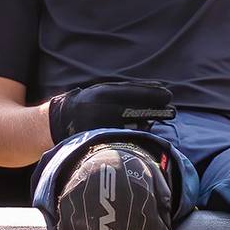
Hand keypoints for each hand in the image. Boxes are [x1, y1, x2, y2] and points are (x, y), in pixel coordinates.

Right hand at [48, 79, 174, 144]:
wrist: (56, 124)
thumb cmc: (84, 103)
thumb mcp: (100, 91)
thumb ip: (123, 92)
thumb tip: (155, 88)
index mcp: (99, 95)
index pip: (130, 93)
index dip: (151, 94)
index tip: (169, 95)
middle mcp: (98, 111)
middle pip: (134, 111)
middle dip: (155, 110)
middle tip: (173, 111)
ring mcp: (98, 128)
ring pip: (131, 126)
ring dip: (148, 122)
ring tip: (159, 119)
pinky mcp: (99, 142)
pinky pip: (123, 138)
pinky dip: (136, 133)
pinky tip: (144, 130)